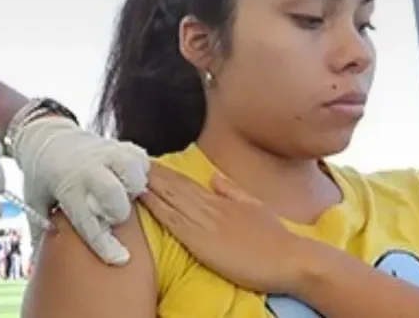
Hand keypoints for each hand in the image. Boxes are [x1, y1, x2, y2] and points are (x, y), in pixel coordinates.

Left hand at [12, 116, 149, 264]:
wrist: (45, 136)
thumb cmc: (42, 175)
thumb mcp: (35, 201)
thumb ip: (41, 229)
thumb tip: (40, 263)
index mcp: (67, 187)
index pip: (88, 221)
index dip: (105, 243)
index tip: (120, 258)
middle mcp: (88, 170)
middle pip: (114, 194)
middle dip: (118, 211)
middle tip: (111, 213)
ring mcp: (105, 154)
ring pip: (133, 171)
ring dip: (133, 187)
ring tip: (124, 194)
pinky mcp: (118, 145)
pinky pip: (140, 158)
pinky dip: (140, 170)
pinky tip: (129, 179)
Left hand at [139, 164, 312, 294]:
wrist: (293, 260)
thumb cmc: (277, 239)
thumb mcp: (255, 207)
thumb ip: (232, 191)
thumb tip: (215, 177)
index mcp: (220, 199)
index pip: (184, 182)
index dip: (162, 172)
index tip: (143, 161)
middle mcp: (209, 206)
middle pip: (172, 185)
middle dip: (149, 172)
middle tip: (125, 158)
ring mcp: (204, 222)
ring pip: (169, 198)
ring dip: (147, 183)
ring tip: (127, 170)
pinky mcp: (201, 240)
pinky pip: (173, 220)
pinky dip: (155, 206)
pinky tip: (141, 196)